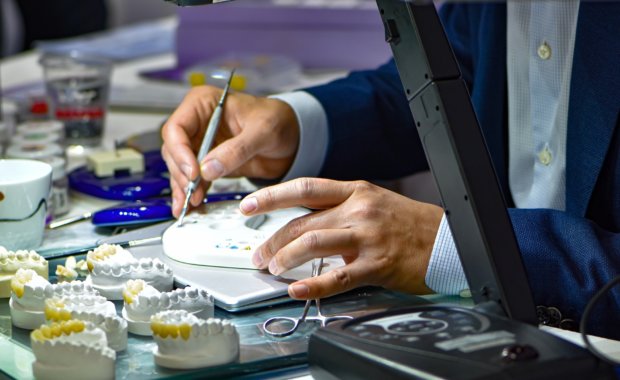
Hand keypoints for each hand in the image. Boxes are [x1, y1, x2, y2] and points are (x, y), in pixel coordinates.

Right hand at [161, 85, 299, 216]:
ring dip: (183, 187)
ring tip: (188, 206)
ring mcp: (201, 143)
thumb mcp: (262, 131)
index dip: (180, 152)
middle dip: (181, 174)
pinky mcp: (209, 162)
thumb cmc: (278, 120)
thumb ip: (237, 149)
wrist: (291, 136)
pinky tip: (191, 206)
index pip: (177, 128)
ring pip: (180, 167)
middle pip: (174, 150)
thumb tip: (208, 169)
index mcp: (204, 104)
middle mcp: (197, 123)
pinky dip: (193, 192)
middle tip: (192, 193)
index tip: (193, 173)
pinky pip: (194, 179)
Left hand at [239, 178, 443, 299]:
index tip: (248, 205)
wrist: (448, 240)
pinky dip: (313, 285)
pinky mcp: (377, 264)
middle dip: (272, 239)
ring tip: (273, 269)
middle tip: (257, 254)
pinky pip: (338, 277)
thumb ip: (339, 208)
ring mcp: (367, 236)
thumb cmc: (409, 223)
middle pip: (302, 221)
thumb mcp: (373, 202)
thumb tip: (304, 222)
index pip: (303, 189)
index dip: (271, 196)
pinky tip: (297, 290)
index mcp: (355, 190)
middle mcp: (358, 209)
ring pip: (314, 243)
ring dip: (286, 257)